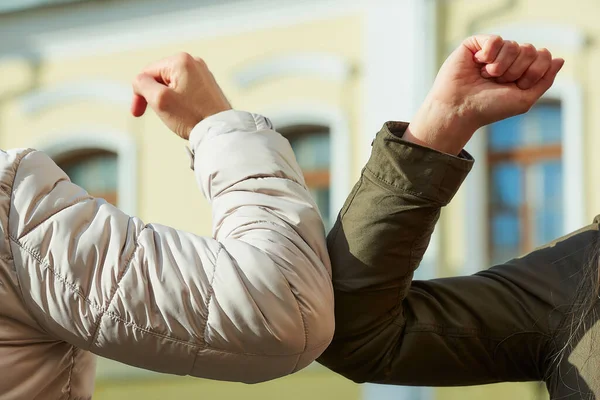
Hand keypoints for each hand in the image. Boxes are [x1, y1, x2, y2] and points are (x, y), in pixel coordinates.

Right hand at [131, 53, 231, 139]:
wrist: (220, 131)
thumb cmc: (192, 116)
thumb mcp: (160, 99)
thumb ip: (142, 84)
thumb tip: (139, 80)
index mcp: (180, 60)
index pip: (147, 73)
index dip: (140, 93)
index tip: (138, 113)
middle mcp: (193, 62)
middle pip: (160, 78)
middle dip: (156, 96)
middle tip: (164, 114)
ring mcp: (203, 73)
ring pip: (172, 85)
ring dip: (168, 100)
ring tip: (178, 115)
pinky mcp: (208, 85)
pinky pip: (185, 90)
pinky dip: (180, 102)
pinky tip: (187, 114)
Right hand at [405, 35, 564, 154]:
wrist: (460, 109)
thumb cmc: (488, 109)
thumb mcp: (524, 100)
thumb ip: (545, 80)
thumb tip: (560, 59)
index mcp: (520, 71)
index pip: (543, 56)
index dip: (534, 72)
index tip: (517, 87)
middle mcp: (507, 60)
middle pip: (530, 49)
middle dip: (517, 70)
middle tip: (498, 83)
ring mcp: (491, 52)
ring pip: (513, 44)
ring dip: (501, 66)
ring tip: (486, 77)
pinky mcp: (475, 45)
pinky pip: (495, 39)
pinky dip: (489, 55)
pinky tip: (479, 64)